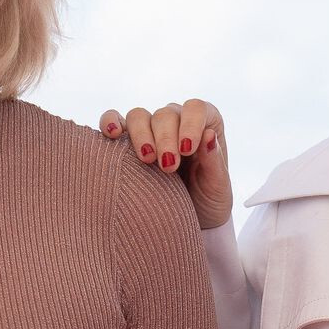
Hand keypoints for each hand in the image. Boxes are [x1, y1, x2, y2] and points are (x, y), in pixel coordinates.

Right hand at [99, 99, 233, 230]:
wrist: (190, 220)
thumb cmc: (208, 200)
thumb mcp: (218, 187)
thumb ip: (214, 161)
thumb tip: (208, 135)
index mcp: (205, 124)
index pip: (196, 108)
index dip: (190, 123)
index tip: (187, 149)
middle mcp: (177, 121)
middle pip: (165, 114)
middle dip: (165, 138)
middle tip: (168, 166)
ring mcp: (151, 130)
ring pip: (139, 116)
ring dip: (140, 135)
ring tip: (146, 160)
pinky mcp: (128, 141)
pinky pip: (114, 121)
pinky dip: (110, 122)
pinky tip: (112, 134)